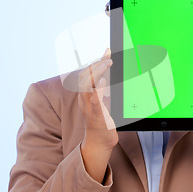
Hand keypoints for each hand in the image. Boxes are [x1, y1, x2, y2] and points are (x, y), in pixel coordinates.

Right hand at [78, 48, 116, 182]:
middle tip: (108, 58)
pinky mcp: (95, 114)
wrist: (99, 142)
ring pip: (86, 84)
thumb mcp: (100, 102)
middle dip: (96, 64)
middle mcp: (84, 99)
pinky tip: (103, 82)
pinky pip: (94, 100)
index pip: (87, 73)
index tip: (107, 51)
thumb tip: (104, 78)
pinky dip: (98, 89)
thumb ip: (101, 91)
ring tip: (106, 65)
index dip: (96, 61)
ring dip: (96, 72)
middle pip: (84, 76)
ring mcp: (88, 106)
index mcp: (85, 95)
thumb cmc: (100, 122)